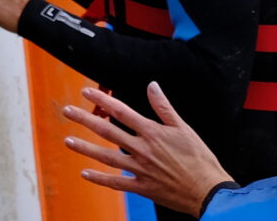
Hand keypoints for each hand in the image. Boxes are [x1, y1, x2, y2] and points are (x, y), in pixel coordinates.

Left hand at [62, 83, 230, 214]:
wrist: (209, 192)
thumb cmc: (200, 159)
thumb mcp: (185, 128)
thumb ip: (164, 107)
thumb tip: (152, 85)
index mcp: (152, 133)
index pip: (121, 112)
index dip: (102, 100)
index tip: (85, 91)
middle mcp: (142, 150)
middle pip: (107, 131)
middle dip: (85, 120)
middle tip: (67, 111)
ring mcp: (140, 169)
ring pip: (106, 157)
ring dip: (85, 148)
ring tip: (68, 141)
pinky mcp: (142, 187)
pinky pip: (117, 183)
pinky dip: (100, 179)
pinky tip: (85, 173)